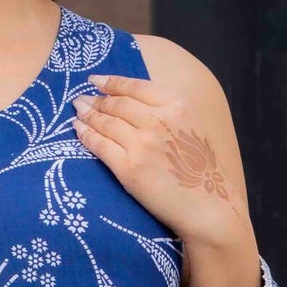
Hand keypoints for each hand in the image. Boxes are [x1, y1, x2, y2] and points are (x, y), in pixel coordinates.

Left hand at [72, 76, 244, 248]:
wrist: (209, 205)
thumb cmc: (202, 169)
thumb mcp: (192, 126)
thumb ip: (168, 111)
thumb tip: (133, 100)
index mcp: (176, 105)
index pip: (135, 87)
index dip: (111, 82)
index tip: (95, 80)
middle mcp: (158, 120)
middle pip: (117, 104)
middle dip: (96, 100)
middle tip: (82, 99)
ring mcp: (142, 144)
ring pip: (106, 123)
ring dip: (87, 115)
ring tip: (77, 111)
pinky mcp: (129, 168)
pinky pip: (100, 146)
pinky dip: (86, 135)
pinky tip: (79, 130)